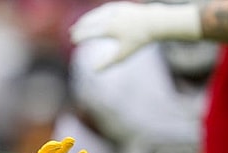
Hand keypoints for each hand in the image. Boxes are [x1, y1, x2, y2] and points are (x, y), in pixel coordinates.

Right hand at [70, 1, 201, 69]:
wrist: (156, 23)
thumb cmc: (139, 41)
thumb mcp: (123, 55)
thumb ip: (107, 63)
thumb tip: (93, 71)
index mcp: (109, 29)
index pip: (89, 32)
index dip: (80, 36)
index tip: (74, 41)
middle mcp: (110, 17)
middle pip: (90, 22)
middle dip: (80, 27)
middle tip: (72, 32)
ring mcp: (115, 10)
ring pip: (96, 14)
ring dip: (86, 19)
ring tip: (79, 24)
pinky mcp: (120, 6)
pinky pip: (103, 10)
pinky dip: (96, 14)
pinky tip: (93, 17)